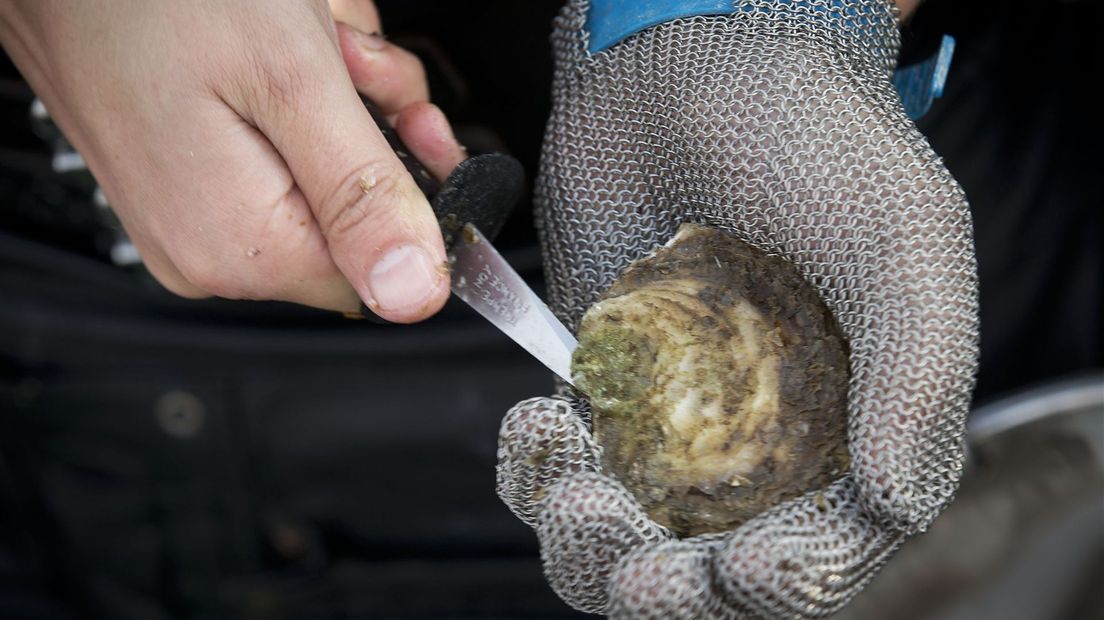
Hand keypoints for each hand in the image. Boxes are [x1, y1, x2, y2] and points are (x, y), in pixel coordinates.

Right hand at [0, 0, 465, 320]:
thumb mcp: (293, 83)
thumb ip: (362, 194)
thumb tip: (415, 296)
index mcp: (239, 246)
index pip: (376, 272)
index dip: (413, 198)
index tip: (411, 127)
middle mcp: (208, 249)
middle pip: (352, 221)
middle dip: (374, 132)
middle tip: (356, 62)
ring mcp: (191, 216)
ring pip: (322, 180)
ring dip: (344, 102)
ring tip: (315, 39)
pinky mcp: (185, 180)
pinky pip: (278, 158)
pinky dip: (301, 98)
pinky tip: (287, 48)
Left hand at [498, 0, 978, 616]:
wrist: (682, 59)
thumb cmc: (806, 135)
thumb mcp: (897, 239)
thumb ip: (919, 372)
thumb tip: (899, 504)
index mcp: (859, 420)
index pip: (830, 547)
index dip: (786, 579)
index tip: (739, 563)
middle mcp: (768, 432)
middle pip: (717, 565)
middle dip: (672, 585)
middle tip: (630, 564)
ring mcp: (678, 411)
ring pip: (632, 534)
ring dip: (593, 544)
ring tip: (572, 492)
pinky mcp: (601, 381)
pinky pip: (566, 464)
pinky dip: (541, 473)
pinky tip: (539, 425)